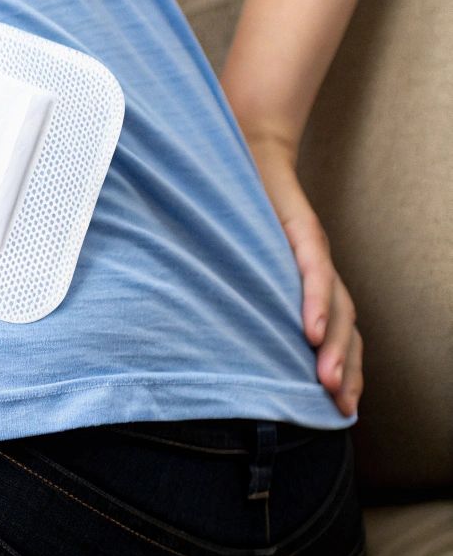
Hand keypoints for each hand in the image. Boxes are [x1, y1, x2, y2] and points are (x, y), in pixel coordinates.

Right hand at [247, 136, 362, 415]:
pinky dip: (314, 303)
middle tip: (339, 411)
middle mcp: (316, 268)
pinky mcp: (300, 228)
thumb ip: (234, 286)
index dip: (343, 369)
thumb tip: (209, 328)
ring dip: (334, 349)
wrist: (243, 143)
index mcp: (303, 278)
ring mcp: (311, 249)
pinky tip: (311, 332)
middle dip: (345, 371)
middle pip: (345, 328)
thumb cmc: (232, 202)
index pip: (336, 331)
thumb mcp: (234, 255)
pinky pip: (314, 272)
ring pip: (337, 308)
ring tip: (327, 384)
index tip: (338, 409)